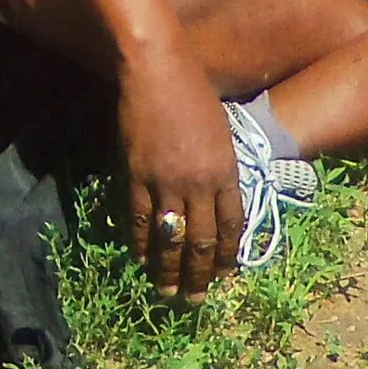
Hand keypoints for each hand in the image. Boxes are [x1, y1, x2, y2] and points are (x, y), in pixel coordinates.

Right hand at [119, 52, 245, 302]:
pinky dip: (139, 241)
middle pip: (202, 241)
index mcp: (226, 171)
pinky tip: (139, 255)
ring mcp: (166, 181)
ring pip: (171, 238)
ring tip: (167, 291)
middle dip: (199, 275)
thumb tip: (213, 197)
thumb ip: (217, 166)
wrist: (156, 68)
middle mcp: (200, 183)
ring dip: (169, 269)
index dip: (226, 256)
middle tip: (194, 300)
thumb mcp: (219, 130)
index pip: (231, 227)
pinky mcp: (136, 174)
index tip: (223, 276)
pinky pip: (139, 218)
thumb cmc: (192, 89)